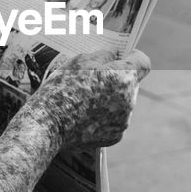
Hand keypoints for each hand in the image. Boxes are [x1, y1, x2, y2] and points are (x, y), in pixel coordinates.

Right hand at [29, 49, 150, 148]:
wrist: (48, 124)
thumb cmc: (62, 88)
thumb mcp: (80, 61)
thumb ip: (104, 55)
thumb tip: (114, 55)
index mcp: (124, 78)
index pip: (143, 62)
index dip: (133, 57)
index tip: (122, 56)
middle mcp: (129, 100)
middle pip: (131, 84)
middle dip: (118, 79)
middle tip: (95, 78)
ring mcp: (123, 121)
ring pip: (123, 103)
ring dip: (111, 99)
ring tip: (85, 99)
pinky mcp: (114, 137)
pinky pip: (115, 121)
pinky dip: (105, 117)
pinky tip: (84, 115)